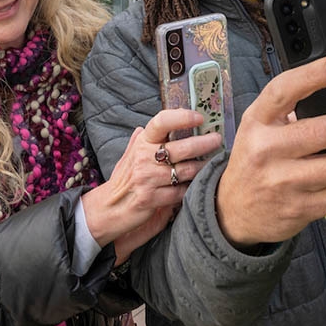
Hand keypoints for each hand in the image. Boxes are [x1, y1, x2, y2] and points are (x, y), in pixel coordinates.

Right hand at [82, 109, 221, 262]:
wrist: (107, 208)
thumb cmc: (123, 180)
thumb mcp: (128, 157)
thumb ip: (138, 141)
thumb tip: (142, 126)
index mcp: (141, 143)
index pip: (161, 122)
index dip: (182, 117)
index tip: (199, 117)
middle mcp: (144, 158)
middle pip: (181, 148)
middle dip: (204, 143)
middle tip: (217, 140)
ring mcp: (147, 179)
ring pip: (185, 171)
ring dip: (202, 168)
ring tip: (212, 164)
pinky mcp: (151, 199)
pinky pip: (180, 192)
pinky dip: (191, 189)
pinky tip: (197, 186)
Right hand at [215, 55, 325, 247]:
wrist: (234, 210)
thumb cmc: (257, 158)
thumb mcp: (259, 126)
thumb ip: (287, 107)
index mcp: (257, 120)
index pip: (284, 90)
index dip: (315, 74)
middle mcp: (266, 149)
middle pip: (325, 130)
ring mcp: (282, 182)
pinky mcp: (298, 209)